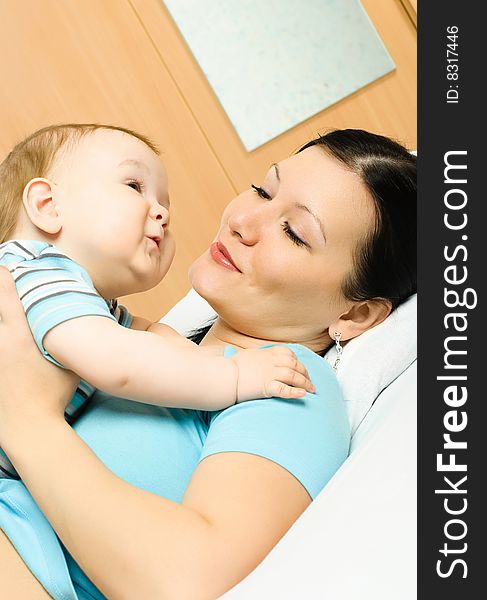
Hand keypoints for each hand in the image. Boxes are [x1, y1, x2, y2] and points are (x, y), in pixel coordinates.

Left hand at [0, 268, 78, 444]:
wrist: (29, 427)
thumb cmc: (53, 396)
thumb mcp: (69, 364)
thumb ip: (70, 343)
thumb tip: (84, 327)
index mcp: (20, 337)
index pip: (8, 297)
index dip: (5, 278)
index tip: (4, 267)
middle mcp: (1, 343)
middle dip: (2, 295)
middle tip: (6, 282)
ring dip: (4, 321)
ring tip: (13, 329)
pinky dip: (3, 342)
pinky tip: (9, 349)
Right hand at [231, 345, 314, 401]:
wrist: (224, 376)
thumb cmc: (232, 367)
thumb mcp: (248, 355)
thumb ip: (258, 356)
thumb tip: (259, 358)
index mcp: (267, 353)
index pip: (289, 353)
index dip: (298, 361)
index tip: (302, 368)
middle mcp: (270, 362)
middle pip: (294, 364)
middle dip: (305, 373)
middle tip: (310, 381)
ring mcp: (269, 373)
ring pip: (293, 375)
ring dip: (305, 382)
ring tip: (311, 390)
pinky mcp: (266, 386)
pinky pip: (284, 389)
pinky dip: (295, 392)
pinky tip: (302, 395)